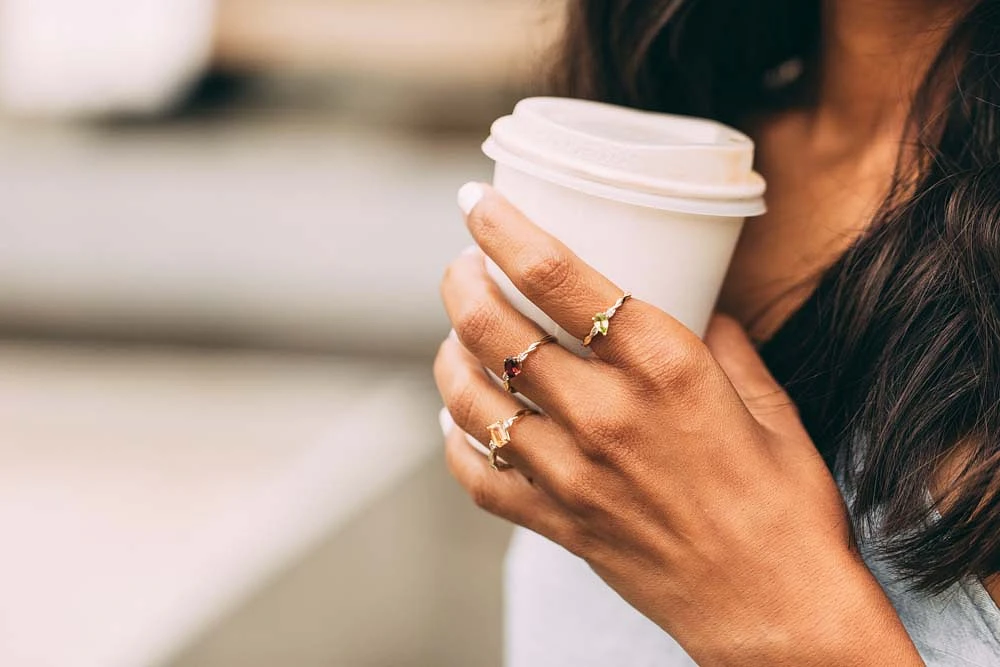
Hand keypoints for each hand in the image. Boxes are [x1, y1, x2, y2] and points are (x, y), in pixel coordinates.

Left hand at [434, 184, 921, 664]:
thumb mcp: (768, 403)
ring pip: (471, 398)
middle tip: (461, 266)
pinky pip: (479, 476)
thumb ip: (723, 343)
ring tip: (455, 335)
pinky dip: (457, 440)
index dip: (503, 229)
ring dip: (449, 355)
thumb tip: (697, 303)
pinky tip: (462, 416)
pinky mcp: (559, 523)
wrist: (777, 609)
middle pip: (495, 330)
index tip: (476, 203)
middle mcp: (607, 414)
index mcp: (665, 367)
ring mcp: (573, 474)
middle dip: (462, 282)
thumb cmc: (786, 505)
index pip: (558, 277)